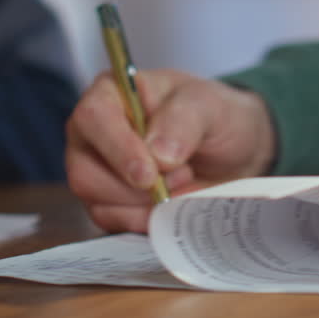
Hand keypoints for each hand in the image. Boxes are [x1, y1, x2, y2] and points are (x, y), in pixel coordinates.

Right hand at [66, 69, 275, 232]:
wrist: (233, 152)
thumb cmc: (214, 116)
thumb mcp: (209, 106)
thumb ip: (184, 120)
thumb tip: (158, 153)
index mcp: (111, 94)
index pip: (93, 118)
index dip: (118, 149)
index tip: (149, 174)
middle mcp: (94, 134)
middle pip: (85, 172)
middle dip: (136, 187)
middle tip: (181, 175)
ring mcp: (96, 171)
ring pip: (98, 202)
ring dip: (146, 204)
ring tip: (182, 182)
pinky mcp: (109, 204)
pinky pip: (114, 223)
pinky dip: (147, 220)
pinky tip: (172, 203)